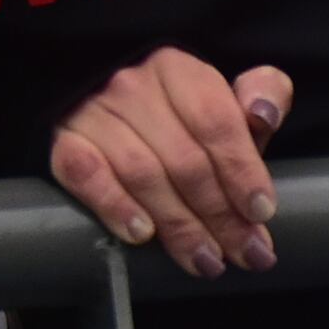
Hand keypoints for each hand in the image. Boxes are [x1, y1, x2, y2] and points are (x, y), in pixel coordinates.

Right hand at [49, 49, 292, 278]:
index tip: (261, 211)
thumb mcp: (226, 99)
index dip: (242, 170)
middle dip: (220, 213)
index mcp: (177, 69)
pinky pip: (85, 175)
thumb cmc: (180, 116)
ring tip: (205, 259)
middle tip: (244, 252)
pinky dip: (115, 206)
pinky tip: (142, 233)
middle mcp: (131, 85)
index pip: (215, 120)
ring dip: (179, 224)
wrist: (110, 112)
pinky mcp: (64, 142)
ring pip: (142, 174)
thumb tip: (264, 113)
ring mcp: (91, 112)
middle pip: (184, 158)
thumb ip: (263, 95)